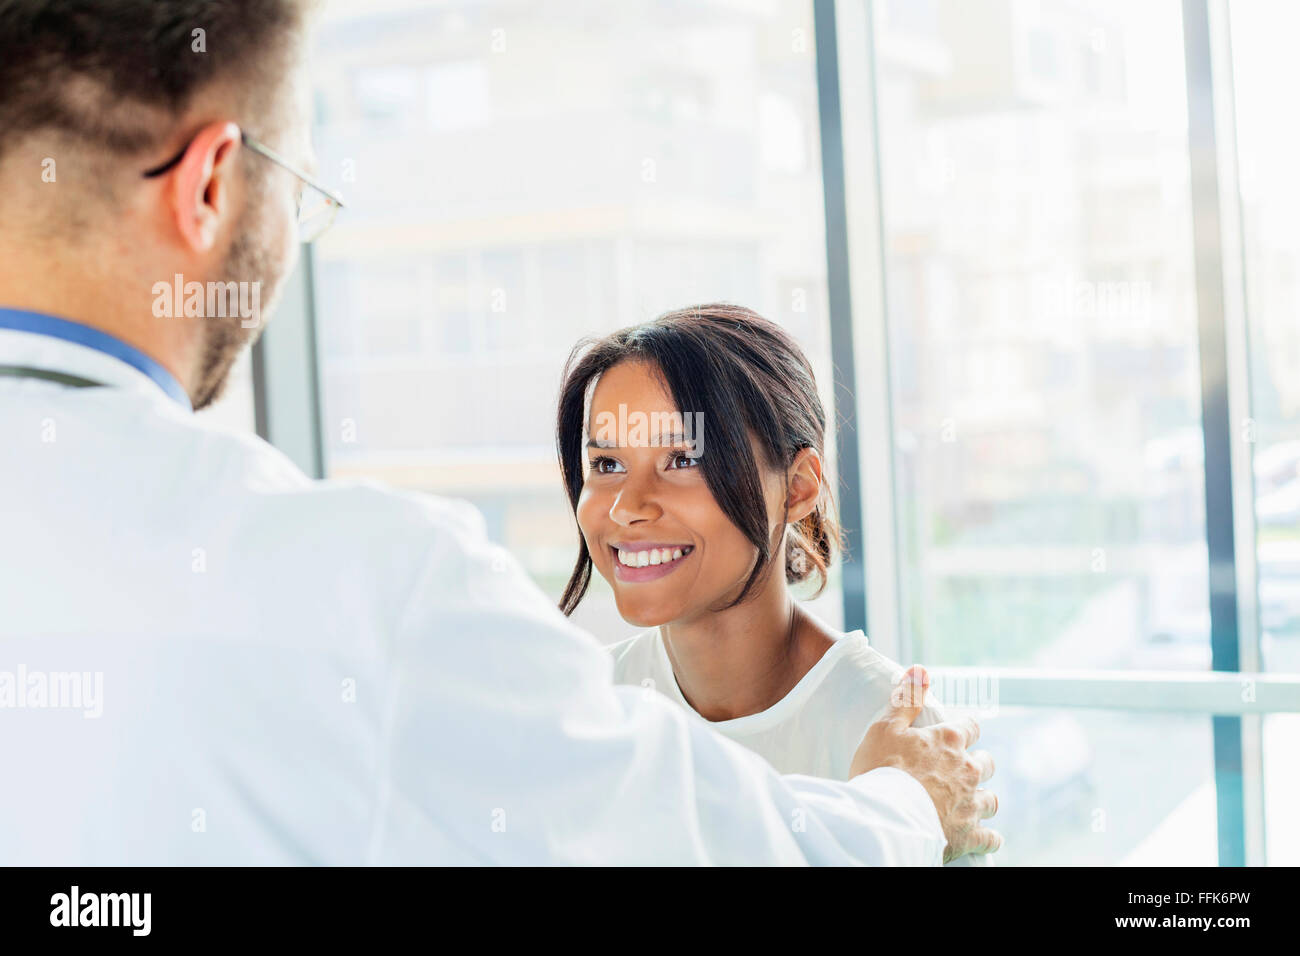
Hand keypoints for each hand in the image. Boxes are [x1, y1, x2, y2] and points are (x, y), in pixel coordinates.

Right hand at [850, 665, 1001, 862]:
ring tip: (971, 804)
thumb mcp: (885, 728)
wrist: (885, 819)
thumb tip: (921, 670)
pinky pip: (990, 838)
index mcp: (949, 741)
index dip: (966, 729)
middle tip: (963, 770)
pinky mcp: (970, 835)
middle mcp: (967, 769)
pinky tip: (985, 838)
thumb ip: (906, 700)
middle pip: (986, 763)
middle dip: (978, 764)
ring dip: (983, 800)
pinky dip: (988, 838)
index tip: (960, 733)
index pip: (971, 727)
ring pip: (991, 800)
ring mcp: (971, 804)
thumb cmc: (880, 771)